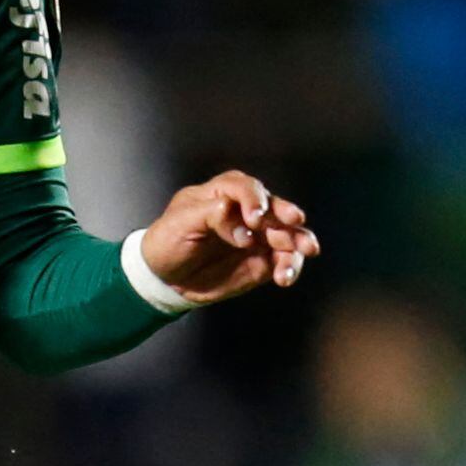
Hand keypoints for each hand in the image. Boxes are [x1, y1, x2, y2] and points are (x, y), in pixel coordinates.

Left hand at [139, 171, 319, 304]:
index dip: (254, 200)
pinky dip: (288, 267)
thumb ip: (212, 215)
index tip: (254, 219)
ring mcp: (259, 235)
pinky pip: (283, 260)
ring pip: (287, 234)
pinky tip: (285, 277)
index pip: (246, 188)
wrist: (166, 276)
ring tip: (299, 256)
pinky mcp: (264, 259)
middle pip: (275, 209)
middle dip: (288, 218)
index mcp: (225, 192)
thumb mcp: (181, 222)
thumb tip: (244, 226)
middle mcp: (248, 210)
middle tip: (295, 224)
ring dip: (296, 244)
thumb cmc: (169, 240)